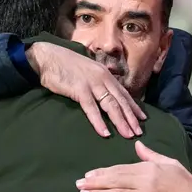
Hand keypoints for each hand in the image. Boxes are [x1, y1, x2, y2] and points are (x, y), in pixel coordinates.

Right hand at [27, 41, 145, 137]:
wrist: (48, 57)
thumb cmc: (65, 65)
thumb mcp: (87, 71)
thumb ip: (97, 80)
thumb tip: (104, 92)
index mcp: (105, 74)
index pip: (123, 93)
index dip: (134, 107)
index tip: (142, 119)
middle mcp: (103, 78)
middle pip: (120, 101)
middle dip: (131, 118)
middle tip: (139, 132)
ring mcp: (92, 83)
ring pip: (111, 105)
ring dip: (120, 122)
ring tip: (128, 135)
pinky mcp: (80, 90)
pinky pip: (92, 108)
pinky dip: (99, 122)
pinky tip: (105, 133)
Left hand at [76, 141, 191, 191]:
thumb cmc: (186, 183)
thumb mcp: (170, 163)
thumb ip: (151, 155)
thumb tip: (137, 144)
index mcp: (148, 168)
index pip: (120, 169)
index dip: (103, 172)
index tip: (89, 174)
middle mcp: (144, 181)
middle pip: (114, 181)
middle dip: (95, 182)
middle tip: (78, 184)